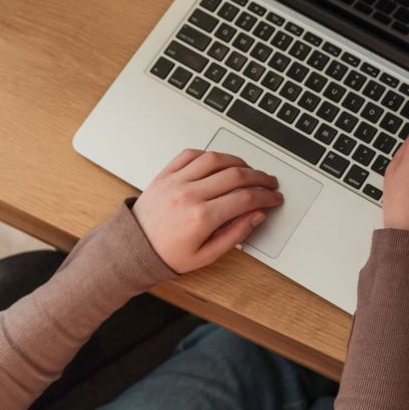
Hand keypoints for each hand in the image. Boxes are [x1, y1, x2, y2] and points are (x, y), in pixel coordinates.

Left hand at [132, 149, 282, 271]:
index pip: (245, 198)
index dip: (266, 196)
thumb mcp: (207, 256)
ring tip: (249, 170)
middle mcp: (189, 195)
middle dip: (259, 178)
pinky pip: (191, 154)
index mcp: (201, 218)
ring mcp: (176, 181)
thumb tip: (257, 215)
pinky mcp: (165, 174)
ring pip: (216, 159)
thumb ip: (236, 234)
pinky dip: (210, 155)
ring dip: (238, 161)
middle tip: (269, 182)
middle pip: (236, 175)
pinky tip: (220, 162)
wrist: (134, 249)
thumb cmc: (168, 255)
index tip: (274, 198)